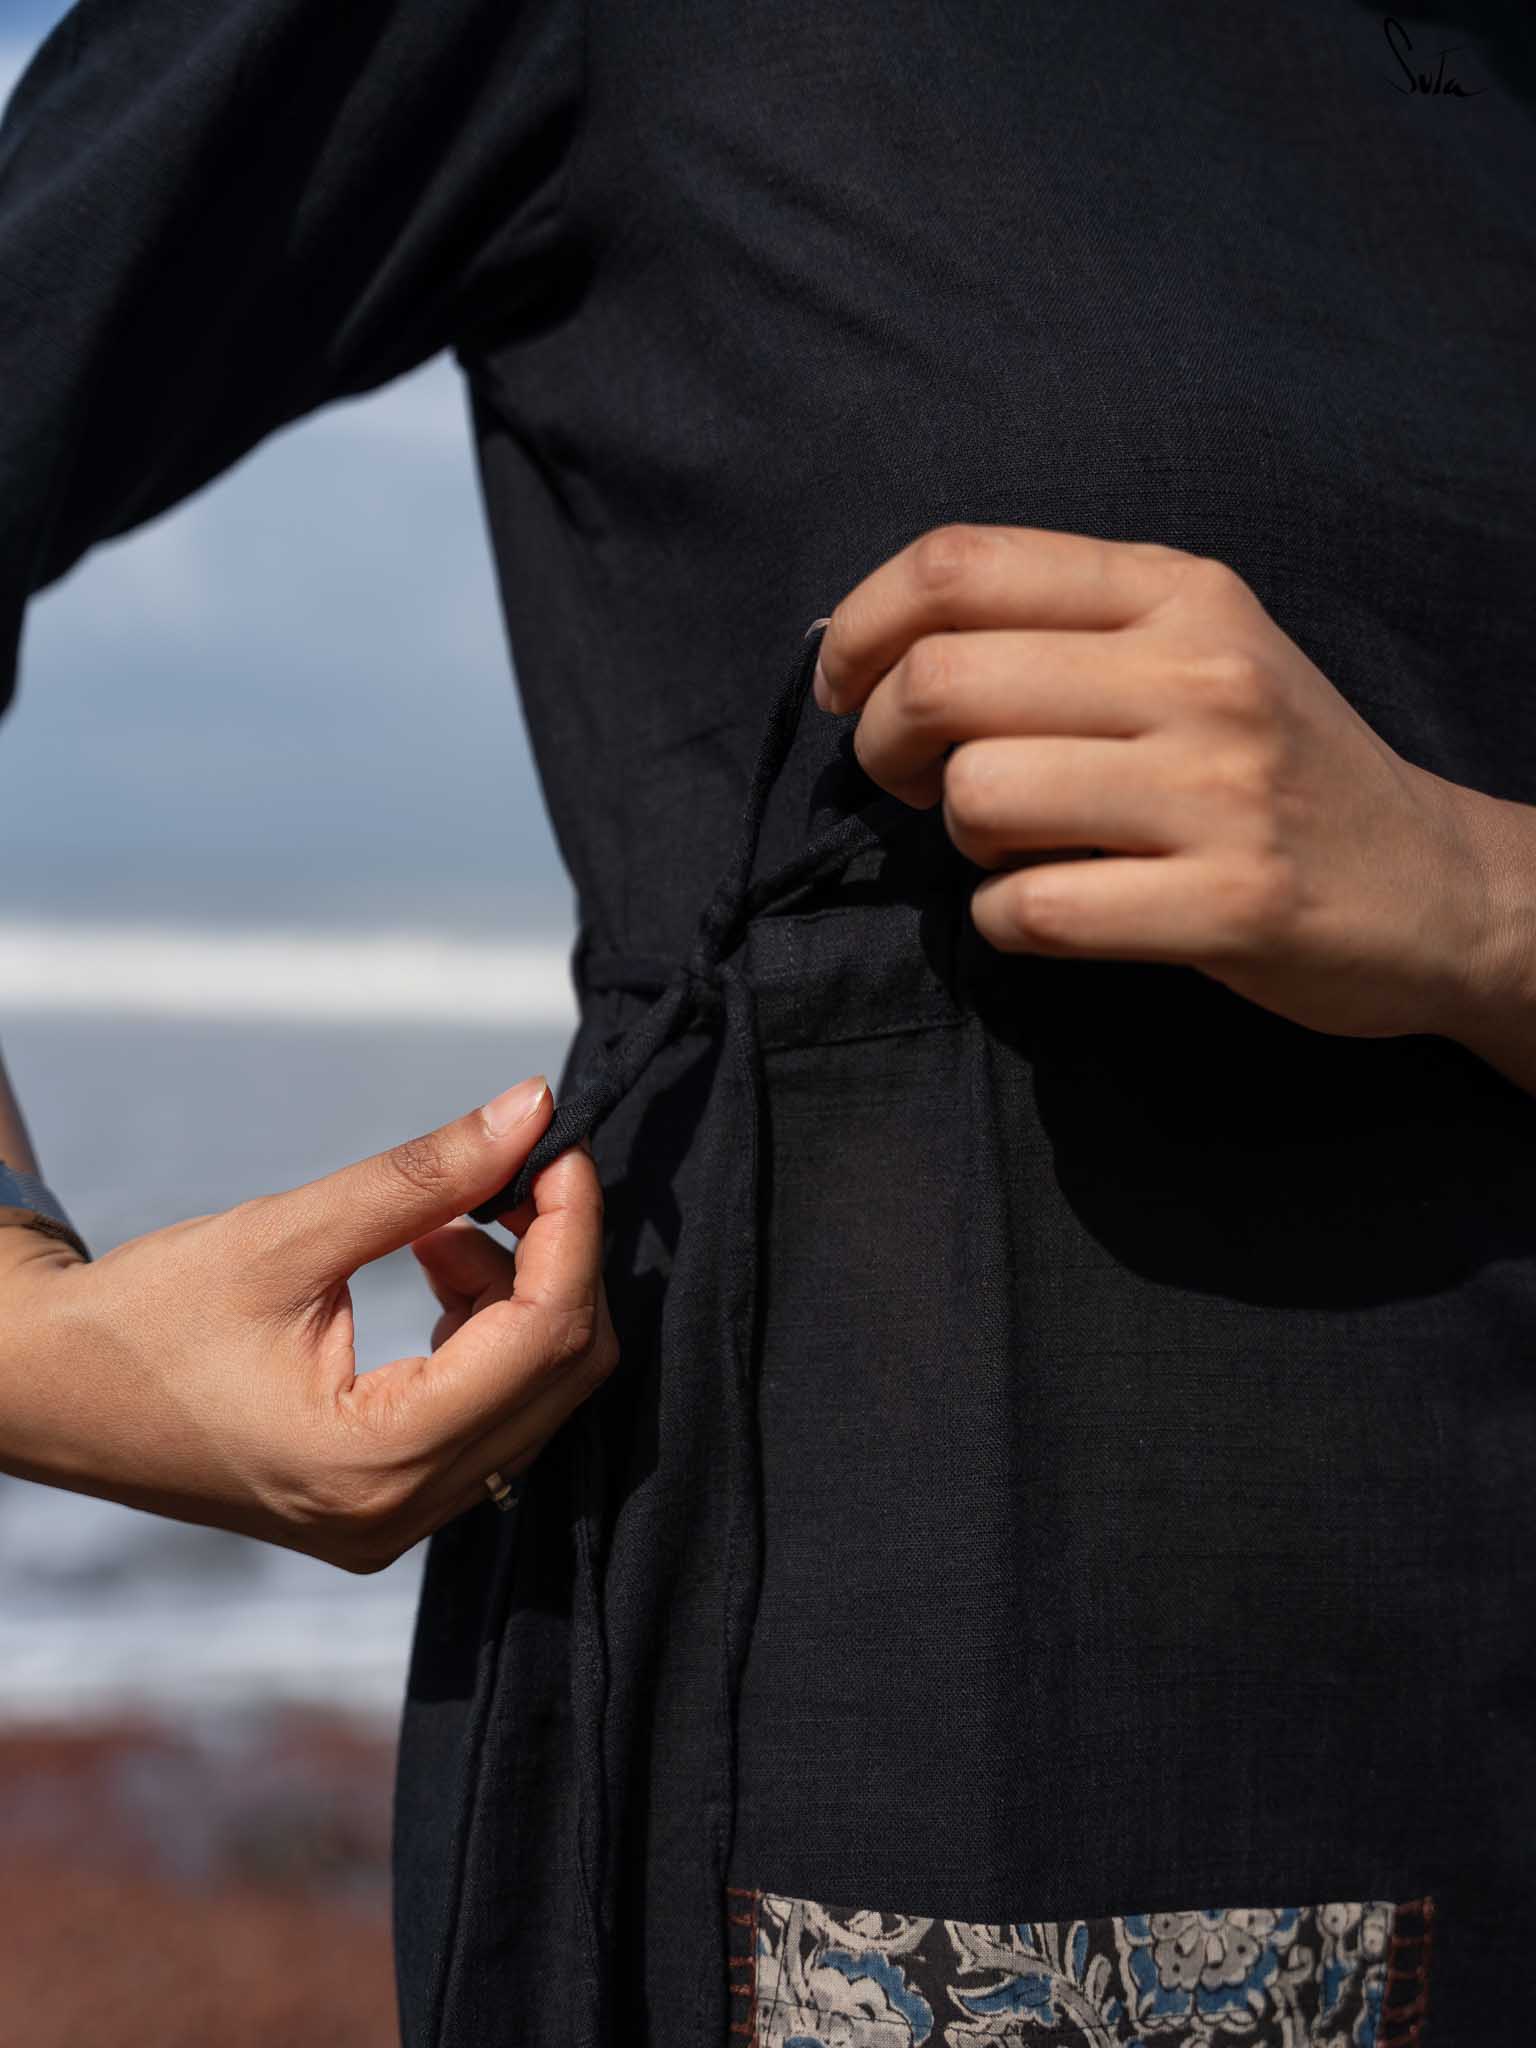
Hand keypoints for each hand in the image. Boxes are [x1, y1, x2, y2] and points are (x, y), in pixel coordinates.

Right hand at [0, 1075, 618, 1572]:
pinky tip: (433, 1268)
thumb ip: (423, 1176)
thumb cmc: (146, 1314)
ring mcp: (395, 1523)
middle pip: (559, 1375)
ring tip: (442, 1223)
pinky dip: (485, 1332)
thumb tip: (532, 1109)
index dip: (572, 1229)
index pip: (542, 1338)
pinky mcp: (385, 1506)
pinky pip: (490, 1415)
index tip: (557, 1146)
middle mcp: (399, 1515)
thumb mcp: (287, 1232)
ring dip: (518, 1294)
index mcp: (374, 1463)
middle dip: (557, 1260)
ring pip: (534, 1396)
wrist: (49, 1393)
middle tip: (517, 1170)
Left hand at [813, 522, 1501, 1042]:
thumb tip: (872, 650)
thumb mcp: (1195, 648)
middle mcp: (1199, 673)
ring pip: (976, 799)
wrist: (1434, 884)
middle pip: (942, 681)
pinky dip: (1004, 920)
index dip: (860, 627)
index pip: (959, 563)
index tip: (843, 686)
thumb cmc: (1273, 765)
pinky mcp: (1230, 904)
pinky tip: (1048, 909)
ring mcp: (1220, 790)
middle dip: (880, 744)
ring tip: (1010, 846)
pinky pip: (1031, 910)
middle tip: (903, 783)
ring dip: (958, 839)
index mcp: (1177, 590)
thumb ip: (1058, 628)